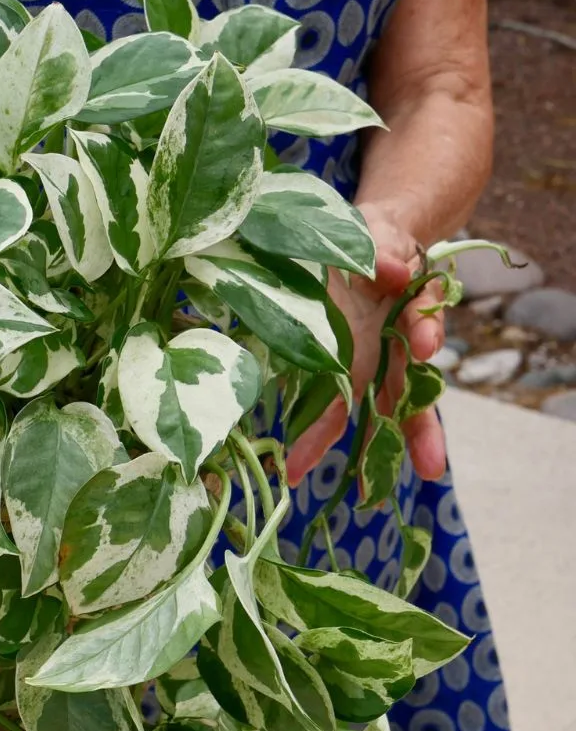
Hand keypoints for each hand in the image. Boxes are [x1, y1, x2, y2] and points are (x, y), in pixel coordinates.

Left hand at [285, 203, 447, 487]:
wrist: (347, 245)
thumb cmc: (369, 240)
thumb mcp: (377, 234)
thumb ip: (384, 250)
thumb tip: (391, 270)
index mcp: (407, 301)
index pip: (422, 317)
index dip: (424, 331)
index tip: (423, 346)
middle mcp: (393, 341)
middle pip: (412, 387)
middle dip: (420, 429)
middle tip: (431, 468)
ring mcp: (367, 359)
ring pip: (374, 409)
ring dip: (370, 448)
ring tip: (365, 495)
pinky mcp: (337, 368)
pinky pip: (330, 404)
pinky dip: (318, 433)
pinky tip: (299, 463)